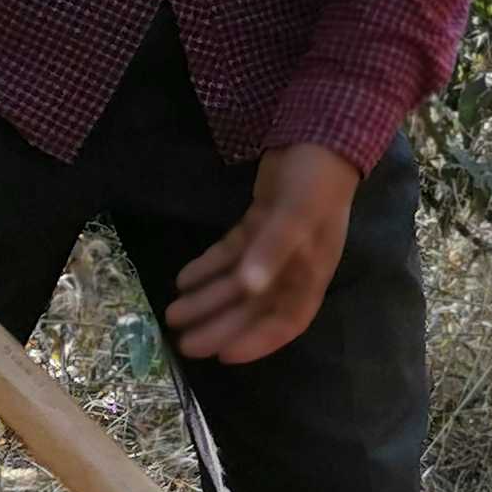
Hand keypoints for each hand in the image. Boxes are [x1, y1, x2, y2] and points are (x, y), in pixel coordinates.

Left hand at [165, 143, 360, 364]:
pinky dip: (209, 267)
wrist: (319, 135)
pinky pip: (231, 254)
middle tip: (183, 342)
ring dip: (207, 299)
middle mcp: (294, 265)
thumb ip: (271, 251)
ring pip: (238, 283)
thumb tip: (248, 288)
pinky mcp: (261, 223)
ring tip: (173, 312)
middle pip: (254, 307)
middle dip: (220, 326)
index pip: (286, 320)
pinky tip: (184, 278)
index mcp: (311, 271)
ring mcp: (275, 245)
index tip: (223, 356)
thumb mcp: (295, 216)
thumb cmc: (314, 181)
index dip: (257, 342)